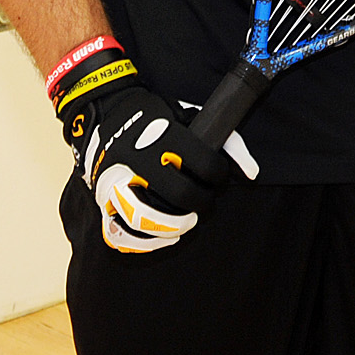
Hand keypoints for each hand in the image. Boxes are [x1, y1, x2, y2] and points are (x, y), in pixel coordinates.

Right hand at [56, 51, 257, 254]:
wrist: (106, 113)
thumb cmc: (156, 117)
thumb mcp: (190, 115)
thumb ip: (225, 140)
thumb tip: (252, 172)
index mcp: (164, 135)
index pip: (204, 163)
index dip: (219, 174)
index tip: (218, 176)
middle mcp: (139, 159)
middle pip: (179, 194)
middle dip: (202, 203)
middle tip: (206, 203)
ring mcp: (117, 180)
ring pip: (145, 216)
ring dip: (173, 226)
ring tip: (187, 223)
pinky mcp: (102, 198)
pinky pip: (121, 230)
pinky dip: (144, 241)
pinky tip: (163, 237)